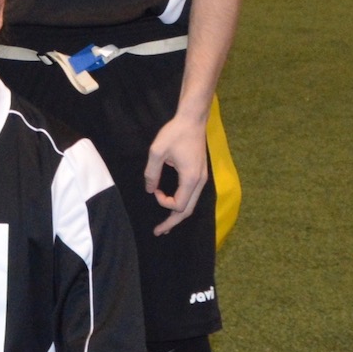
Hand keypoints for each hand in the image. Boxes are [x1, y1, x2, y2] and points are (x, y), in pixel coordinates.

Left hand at [143, 112, 209, 234]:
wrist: (193, 119)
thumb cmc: (175, 133)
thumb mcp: (157, 151)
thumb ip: (152, 173)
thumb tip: (150, 189)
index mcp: (191, 178)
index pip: (179, 205)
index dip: (164, 203)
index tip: (155, 190)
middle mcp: (200, 181)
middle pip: (188, 210)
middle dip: (173, 222)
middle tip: (158, 232)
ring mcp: (202, 178)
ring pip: (192, 204)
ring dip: (178, 215)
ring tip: (165, 225)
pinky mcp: (200, 173)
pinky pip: (192, 195)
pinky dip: (183, 204)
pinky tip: (173, 205)